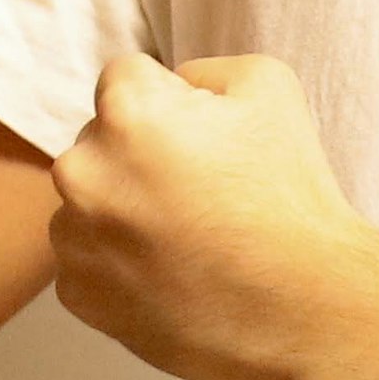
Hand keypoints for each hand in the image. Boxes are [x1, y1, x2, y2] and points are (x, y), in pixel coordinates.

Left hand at [48, 53, 378, 379]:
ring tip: (188, 241)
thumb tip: (171, 86)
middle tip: (202, 197)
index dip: (172, 104)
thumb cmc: (291, 198)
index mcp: (126, 112)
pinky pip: (87, 258)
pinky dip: (118, 264)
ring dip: (124, 211)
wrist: (304, 310)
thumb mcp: (269, 87)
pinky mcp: (77, 292)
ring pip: (89, 202)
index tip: (206, 143)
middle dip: (140, 158)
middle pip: (102, 142)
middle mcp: (83, 171)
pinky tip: (171, 275)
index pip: (126, 79)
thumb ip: (203, 69)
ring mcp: (73, 237)